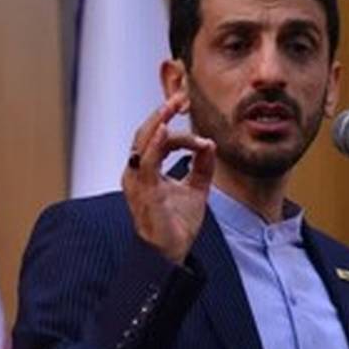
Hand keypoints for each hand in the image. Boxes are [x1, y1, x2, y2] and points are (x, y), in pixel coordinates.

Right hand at [122, 92, 216, 263]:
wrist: (172, 253)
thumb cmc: (177, 223)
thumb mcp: (196, 189)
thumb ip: (202, 166)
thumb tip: (210, 143)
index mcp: (147, 169)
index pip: (158, 137)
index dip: (173, 121)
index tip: (190, 108)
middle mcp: (137, 172)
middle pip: (146, 133)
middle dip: (162, 112)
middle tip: (180, 95)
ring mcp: (137, 181)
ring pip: (143, 142)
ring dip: (159, 122)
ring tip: (172, 105)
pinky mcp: (144, 192)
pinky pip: (146, 163)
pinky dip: (155, 145)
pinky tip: (166, 131)